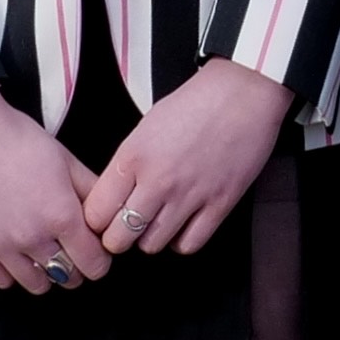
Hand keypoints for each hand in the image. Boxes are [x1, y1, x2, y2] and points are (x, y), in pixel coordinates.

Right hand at [0, 84, 109, 292]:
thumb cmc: (16, 140)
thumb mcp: (66, 160)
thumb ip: (92, 192)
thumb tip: (111, 215)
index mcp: (61, 216)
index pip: (94, 263)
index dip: (101, 260)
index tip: (97, 253)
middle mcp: (32, 237)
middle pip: (68, 277)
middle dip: (77, 267)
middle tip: (72, 251)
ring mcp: (0, 246)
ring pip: (36, 285)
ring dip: (47, 274)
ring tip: (45, 254)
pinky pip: (1, 280)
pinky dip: (12, 273)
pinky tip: (16, 255)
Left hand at [80, 59, 290, 258]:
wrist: (244, 93)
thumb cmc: (196, 103)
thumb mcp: (145, 127)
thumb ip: (128, 164)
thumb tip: (114, 196)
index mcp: (133, 157)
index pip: (95, 213)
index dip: (97, 221)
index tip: (104, 218)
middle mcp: (157, 180)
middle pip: (118, 238)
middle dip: (118, 238)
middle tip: (126, 229)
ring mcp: (190, 194)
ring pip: (151, 246)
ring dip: (150, 238)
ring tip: (157, 223)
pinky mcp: (220, 203)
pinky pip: (189, 244)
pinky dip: (182, 241)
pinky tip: (183, 225)